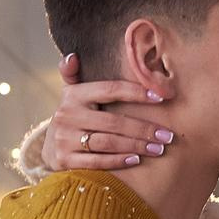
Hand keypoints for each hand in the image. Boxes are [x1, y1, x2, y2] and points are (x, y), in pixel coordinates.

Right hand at [42, 52, 173, 171]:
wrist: (50, 149)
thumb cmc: (74, 117)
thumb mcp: (72, 94)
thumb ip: (74, 74)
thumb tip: (73, 56)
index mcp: (74, 95)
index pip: (110, 90)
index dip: (136, 92)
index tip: (161, 97)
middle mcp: (68, 115)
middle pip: (113, 122)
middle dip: (144, 129)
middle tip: (167, 135)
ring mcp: (65, 139)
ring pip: (108, 143)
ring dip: (136, 146)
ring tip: (158, 148)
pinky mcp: (65, 161)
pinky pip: (97, 162)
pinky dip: (118, 161)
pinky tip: (136, 160)